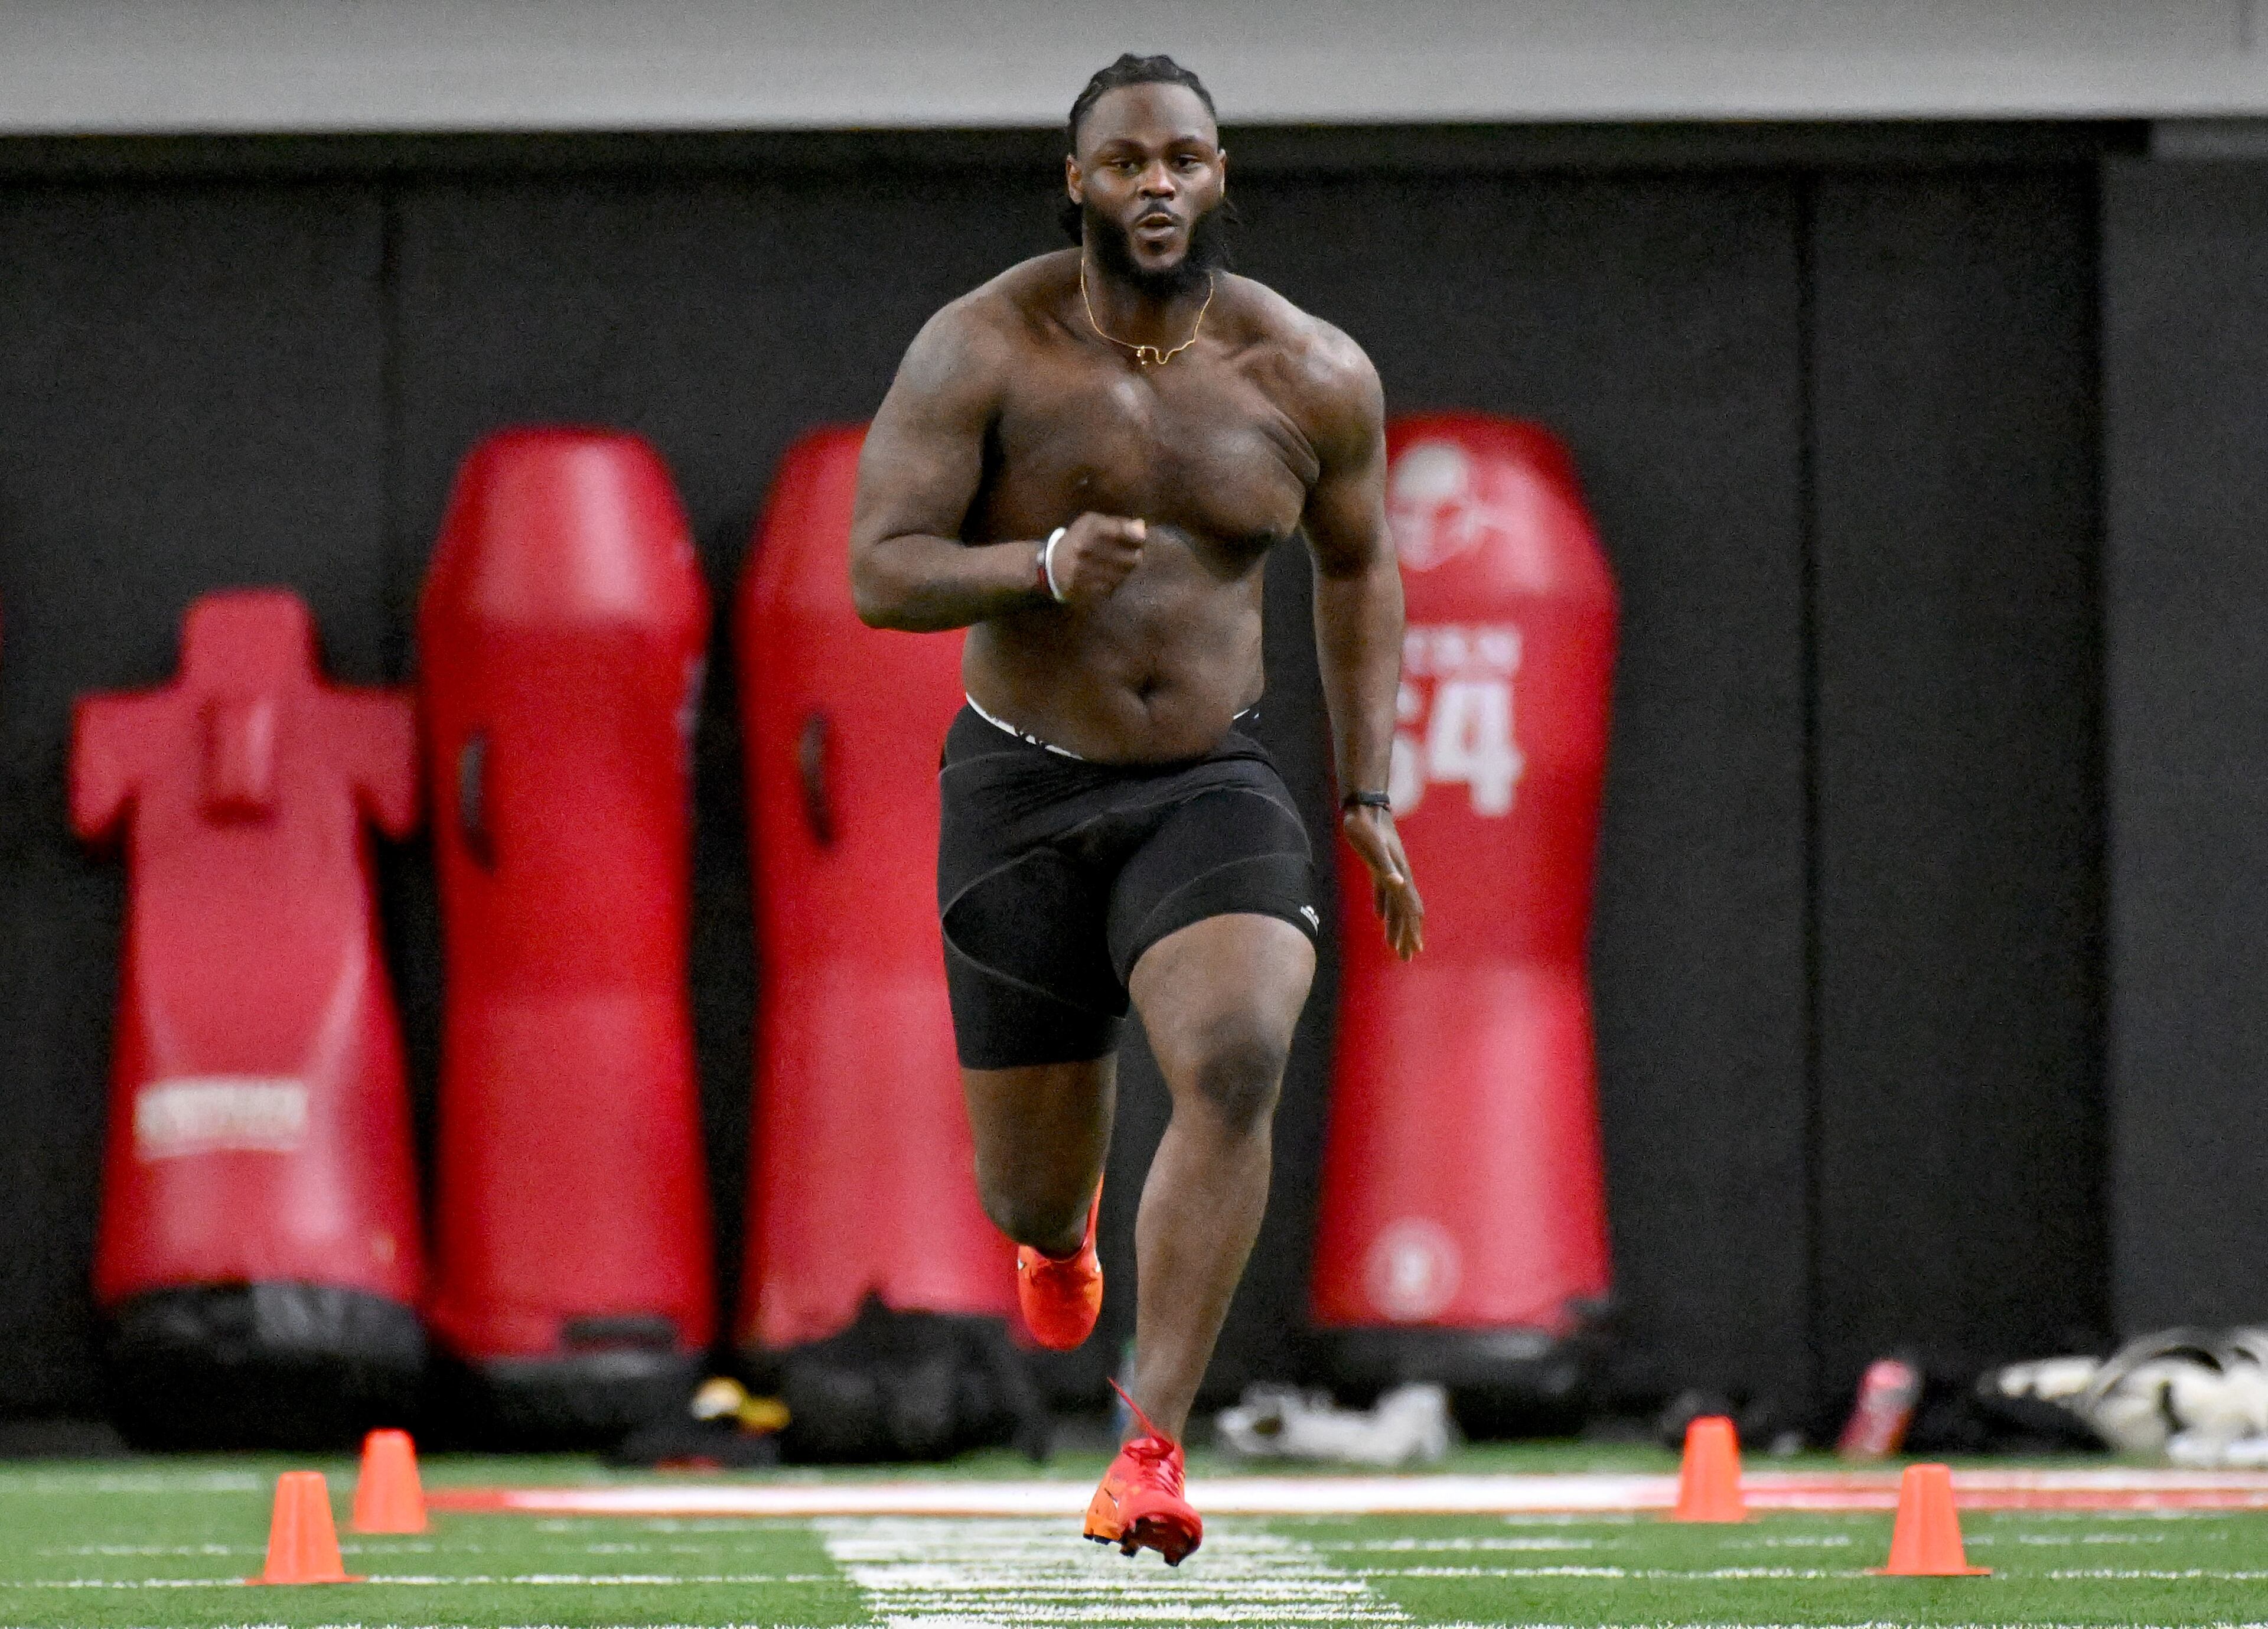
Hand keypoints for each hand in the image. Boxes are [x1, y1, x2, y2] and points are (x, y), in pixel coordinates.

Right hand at [1048, 514, 1145, 602]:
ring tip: (1120, 564)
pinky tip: (1110, 575)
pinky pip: (1114, 586)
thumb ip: (1118, 523)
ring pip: (1124, 574)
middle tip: (1133, 553)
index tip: (1141, 538)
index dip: (1137, 536)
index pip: (1121, 532)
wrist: (1053, 566)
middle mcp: (1087, 550)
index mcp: (1089, 530)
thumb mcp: (1091, 523)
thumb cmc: (1077, 539)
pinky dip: (1116, 580)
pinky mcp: (1088, 589)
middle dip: (1136, 554)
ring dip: (1126, 569)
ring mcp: (1087, 572)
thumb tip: (1142, 527)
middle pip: (1131, 557)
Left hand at [1341, 804, 1422, 959]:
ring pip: (1396, 906)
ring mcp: (1390, 872)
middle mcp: (1399, 877)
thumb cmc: (1366, 829)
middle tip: (1407, 957)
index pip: (1410, 910)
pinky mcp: (1379, 867)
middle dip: (1408, 936)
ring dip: (1397, 926)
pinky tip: (1381, 918)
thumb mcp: (1374, 850)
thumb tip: (1398, 885)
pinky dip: (1384, 908)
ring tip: (1395, 946)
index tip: (1414, 951)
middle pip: (1407, 912)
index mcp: (1400, 877)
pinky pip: (1384, 894)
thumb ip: (1386, 868)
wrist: (1364, 807)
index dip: (1412, 932)